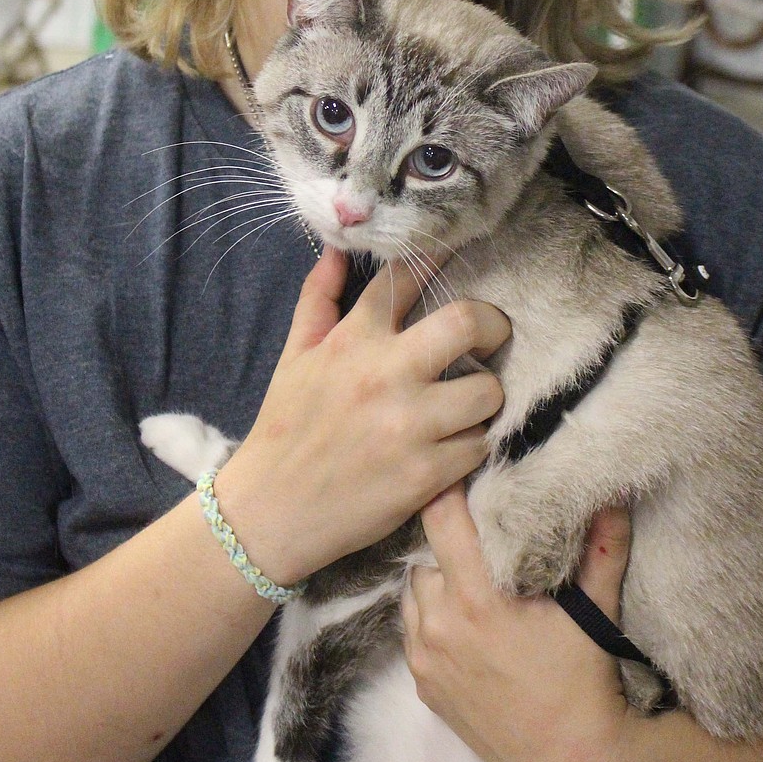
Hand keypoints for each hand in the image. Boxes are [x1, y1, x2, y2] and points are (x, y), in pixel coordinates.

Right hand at [213, 248, 510, 585]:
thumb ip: (316, 299)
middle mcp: (385, 374)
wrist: (270, 512)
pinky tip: (449, 449)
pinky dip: (470, 447)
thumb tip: (336, 249)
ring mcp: (409, 425)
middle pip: (467, 322)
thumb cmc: (285, 429)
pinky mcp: (426, 474)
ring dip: (483, 399)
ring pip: (487, 391)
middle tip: (488, 338)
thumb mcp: (294, 357)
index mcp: (353, 340)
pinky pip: (479, 446)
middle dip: (491, 325)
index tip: (459, 253)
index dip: (439, 258)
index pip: (406, 278)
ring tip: (465, 406)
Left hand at [402, 485, 635, 761]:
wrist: (571, 761)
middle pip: (426, 556)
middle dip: (447, 545)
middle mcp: (441, 625)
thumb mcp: (595, 612)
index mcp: (478, 599)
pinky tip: (464, 627)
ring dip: (436, 583)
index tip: (457, 478)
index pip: (442, 521)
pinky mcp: (423, 687)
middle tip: (476, 540)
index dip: (446, 494)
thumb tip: (616, 493)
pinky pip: (414, 634)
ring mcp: (427, 659)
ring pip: (414, 595)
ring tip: (471, 585)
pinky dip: (431, 621)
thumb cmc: (586, 681)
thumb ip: (602, 548)